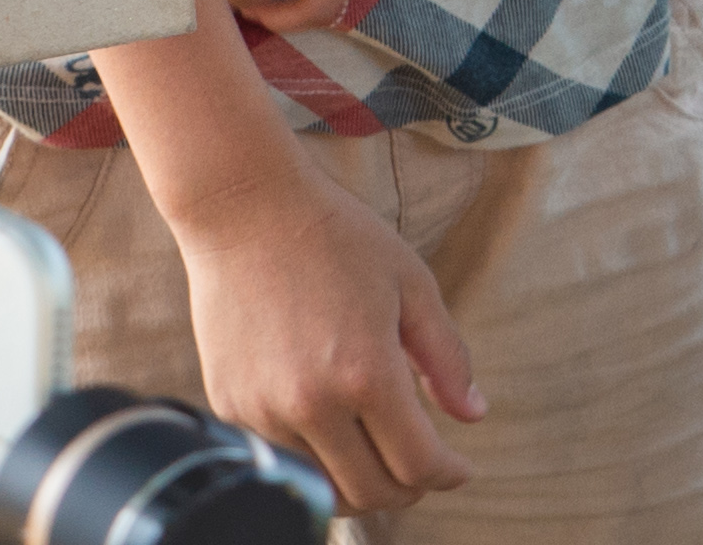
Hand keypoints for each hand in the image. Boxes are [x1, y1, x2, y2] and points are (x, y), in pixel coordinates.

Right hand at [171, 163, 482, 515]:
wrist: (245, 210)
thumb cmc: (337, 237)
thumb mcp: (412, 284)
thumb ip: (446, 358)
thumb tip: (474, 415)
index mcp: (365, 373)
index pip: (417, 463)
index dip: (448, 475)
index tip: (461, 468)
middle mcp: (310, 404)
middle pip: (370, 492)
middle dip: (409, 489)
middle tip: (426, 468)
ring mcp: (262, 411)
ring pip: (323, 486)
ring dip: (360, 480)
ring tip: (382, 452)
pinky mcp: (229, 407)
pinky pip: (282, 458)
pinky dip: (316, 458)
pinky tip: (334, 426)